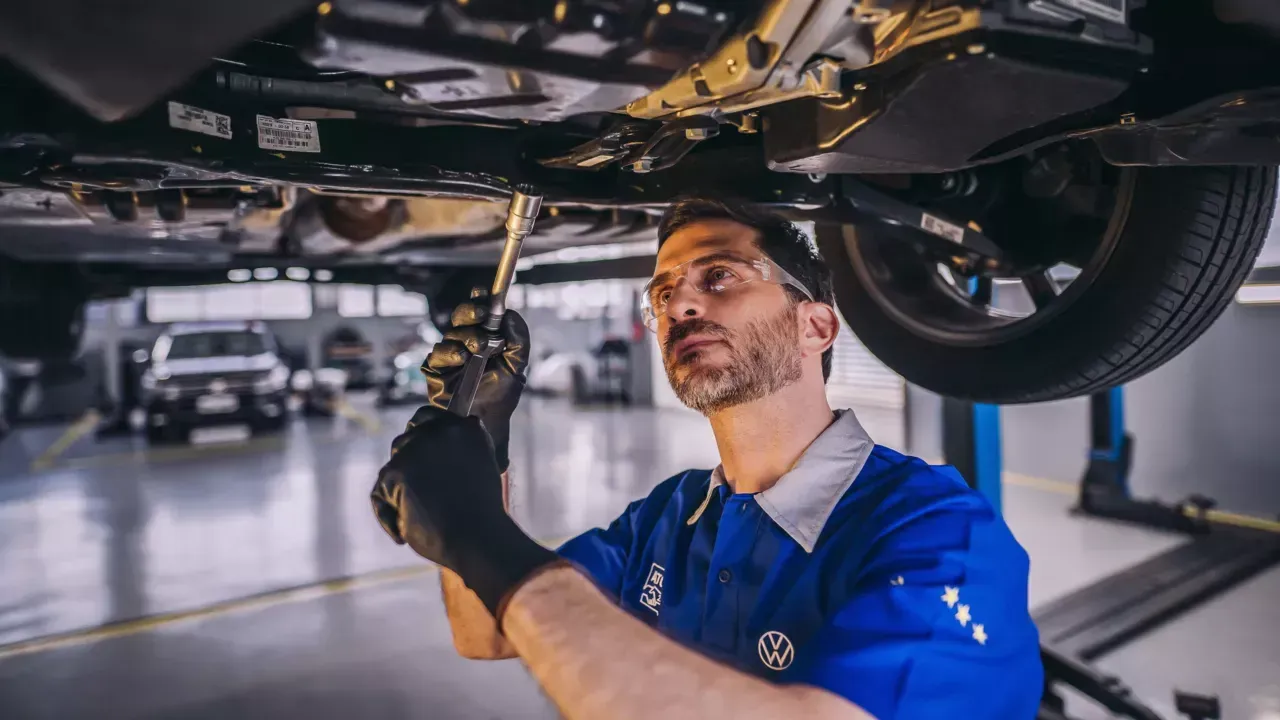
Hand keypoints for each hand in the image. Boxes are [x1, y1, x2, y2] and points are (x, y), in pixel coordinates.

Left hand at [371, 407, 559, 618]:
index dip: (420, 438)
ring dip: (398, 492)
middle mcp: (444, 430)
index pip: (429, 417)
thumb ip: (457, 454)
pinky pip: (379, 493)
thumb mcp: (478, 472)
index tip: (421, 464)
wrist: (478, 539)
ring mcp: (419, 448)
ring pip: (391, 468)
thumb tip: (428, 458)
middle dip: (406, 467)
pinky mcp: (397, 470)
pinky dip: (388, 516)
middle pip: (404, 440)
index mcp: (469, 429)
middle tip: (419, 499)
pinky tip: (404, 534)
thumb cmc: (480, 518)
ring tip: (417, 519)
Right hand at [424, 293, 529, 470]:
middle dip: (471, 310)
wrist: (485, 421)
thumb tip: (511, 315)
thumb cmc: (501, 394)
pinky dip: (450, 352)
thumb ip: (519, 341)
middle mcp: (467, 341)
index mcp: (486, 337)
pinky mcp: (436, 367)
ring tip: (478, 348)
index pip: (480, 312)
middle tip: (481, 313)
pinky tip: (461, 359)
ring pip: (452, 332)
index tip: (482, 293)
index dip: (479, 299)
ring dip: (467, 336)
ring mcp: (451, 353)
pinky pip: (438, 351)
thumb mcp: (516, 366)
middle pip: (462, 316)